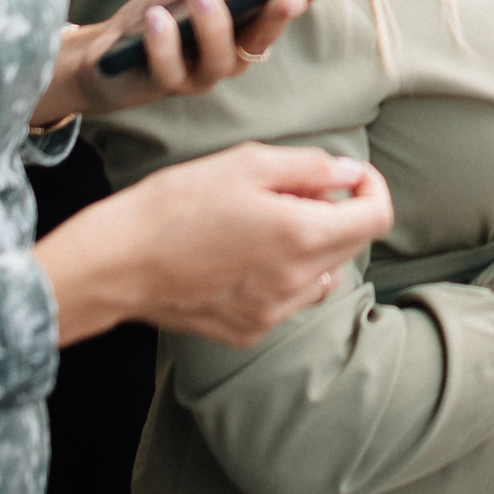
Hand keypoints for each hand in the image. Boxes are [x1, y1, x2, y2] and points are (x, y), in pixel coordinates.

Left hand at [34, 0, 374, 123]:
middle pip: (267, 36)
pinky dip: (163, 41)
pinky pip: (170, 67)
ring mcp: (204, 73)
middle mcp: (238, 53)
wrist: (104, 51)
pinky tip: (157, 19)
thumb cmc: (166, 9)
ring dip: (211, 21)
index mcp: (254, 21)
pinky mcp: (166, 85)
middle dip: (279, 16)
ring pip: (220, 55)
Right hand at [35, 142, 391, 346]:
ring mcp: (274, 313)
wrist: (115, 263)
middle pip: (352, 245)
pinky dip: (283, 275)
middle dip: (337, 212)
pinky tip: (242, 255)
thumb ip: (311, 167)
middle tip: (289, 191)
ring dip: (311, 246)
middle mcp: (298, 283)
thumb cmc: (176, 205)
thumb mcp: (246, 163)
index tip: (346, 177)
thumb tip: (351, 174)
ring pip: (322, 274)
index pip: (378, 217)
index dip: (371, 189)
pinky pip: (288, 300)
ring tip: (262, 223)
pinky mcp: (248, 330)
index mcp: (303, 236)